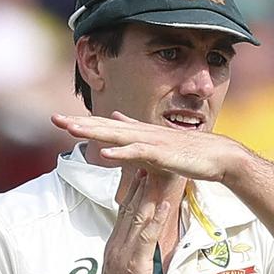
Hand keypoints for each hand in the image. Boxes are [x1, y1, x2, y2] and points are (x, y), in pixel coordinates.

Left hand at [51, 112, 242, 182]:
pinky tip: (106, 153)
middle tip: (55, 119)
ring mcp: (152, 143)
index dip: (84, 123)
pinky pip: (139, 153)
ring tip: (72, 129)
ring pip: (118, 136)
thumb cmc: (189, 151)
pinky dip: (122, 153)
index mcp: (140, 133)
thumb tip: (116, 117)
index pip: (106, 127)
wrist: (218, 156)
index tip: (60, 121)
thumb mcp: (157, 141)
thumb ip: (136, 131)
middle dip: (80, 123)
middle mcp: (143, 134)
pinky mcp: (163, 155)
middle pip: (106, 128)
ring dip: (95, 132)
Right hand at [88, 170, 169, 273]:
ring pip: (138, 215)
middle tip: (152, 155)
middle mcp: (118, 241)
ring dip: (150, 191)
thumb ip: (128, 250)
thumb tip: (139, 238)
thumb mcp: (121, 268)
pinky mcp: (134, 264)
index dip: (135, 186)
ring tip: (160, 169)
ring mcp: (124, 251)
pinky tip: (165, 203)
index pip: (125, 208)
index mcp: (115, 242)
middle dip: (142, 180)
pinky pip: (146, 237)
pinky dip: (156, 218)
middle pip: (131, 205)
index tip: (144, 165)